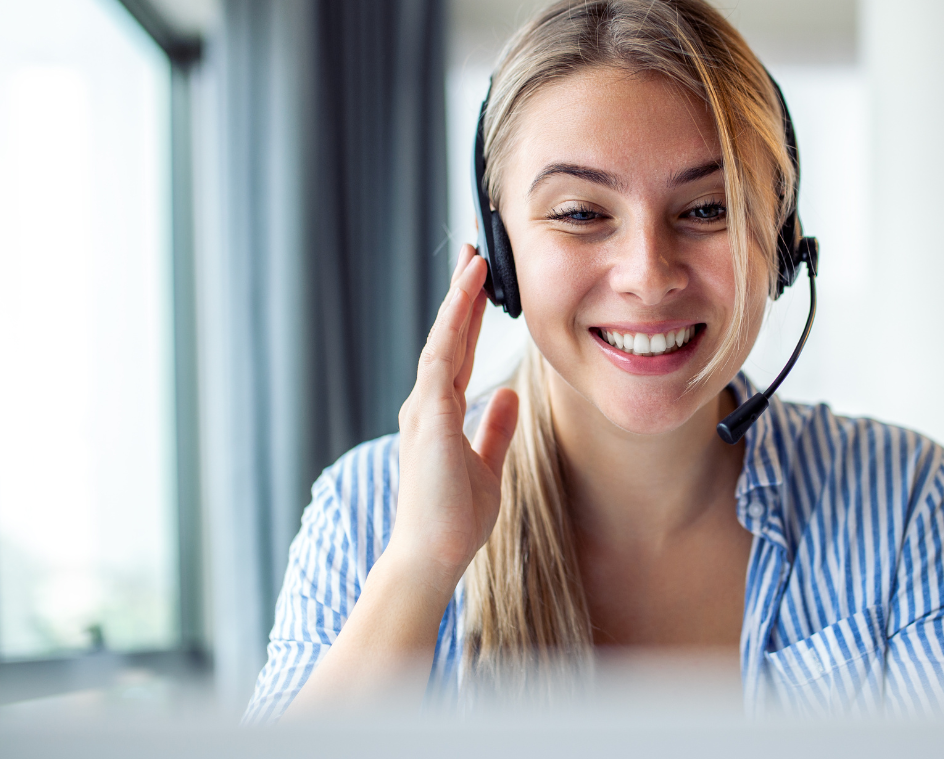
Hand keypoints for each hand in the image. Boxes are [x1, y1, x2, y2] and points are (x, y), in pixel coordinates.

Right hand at [387, 244, 518, 592]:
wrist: (431, 557)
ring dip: (459, 299)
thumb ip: (494, 429)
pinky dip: (454, 326)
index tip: (481, 286)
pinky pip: (442, 360)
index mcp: (441, 416)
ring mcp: (424, 409)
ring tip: (476, 261)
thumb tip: (507, 395)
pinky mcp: (429, 417)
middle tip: (475, 254)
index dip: (470, 319)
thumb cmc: (453, 521)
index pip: (459, 356)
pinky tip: (468, 298)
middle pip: (448, 339)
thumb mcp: (487, 467)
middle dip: (462, 296)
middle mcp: (427, 406)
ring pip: (443, 340)